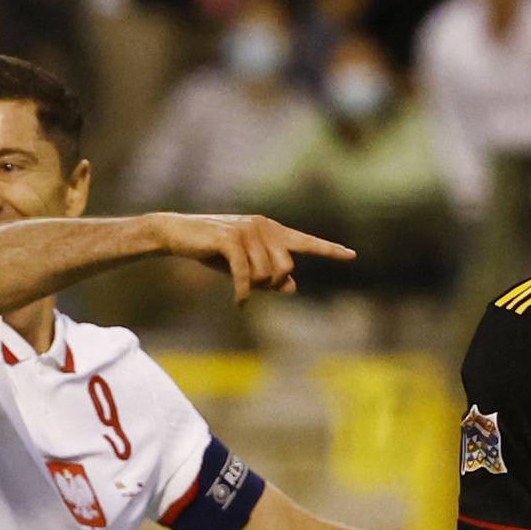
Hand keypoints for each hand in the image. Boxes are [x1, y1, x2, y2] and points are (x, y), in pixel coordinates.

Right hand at [156, 214, 355, 302]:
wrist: (178, 235)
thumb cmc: (214, 252)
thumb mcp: (245, 267)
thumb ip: (269, 277)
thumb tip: (293, 286)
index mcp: (272, 231)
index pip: (306, 242)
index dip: (329, 250)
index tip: (352, 255)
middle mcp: (265, 227)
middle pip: (285, 269)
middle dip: (270, 284)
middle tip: (251, 285)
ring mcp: (248, 231)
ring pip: (266, 274)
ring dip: (253, 286)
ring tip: (237, 282)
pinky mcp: (231, 239)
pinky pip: (246, 275)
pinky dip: (243, 292)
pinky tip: (239, 302)